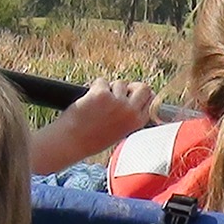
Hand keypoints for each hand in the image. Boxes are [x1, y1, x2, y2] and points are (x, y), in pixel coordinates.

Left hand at [28, 78, 156, 173]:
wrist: (71, 142)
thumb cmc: (93, 138)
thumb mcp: (120, 131)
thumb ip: (130, 115)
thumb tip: (137, 93)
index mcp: (137, 122)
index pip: (152, 100)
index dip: (141, 96)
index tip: (132, 97)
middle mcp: (130, 112)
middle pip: (142, 87)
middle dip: (131, 87)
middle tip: (117, 93)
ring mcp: (117, 102)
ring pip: (119, 83)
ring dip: (109, 89)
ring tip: (97, 104)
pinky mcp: (102, 94)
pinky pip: (102, 81)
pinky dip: (94, 87)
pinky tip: (88, 101)